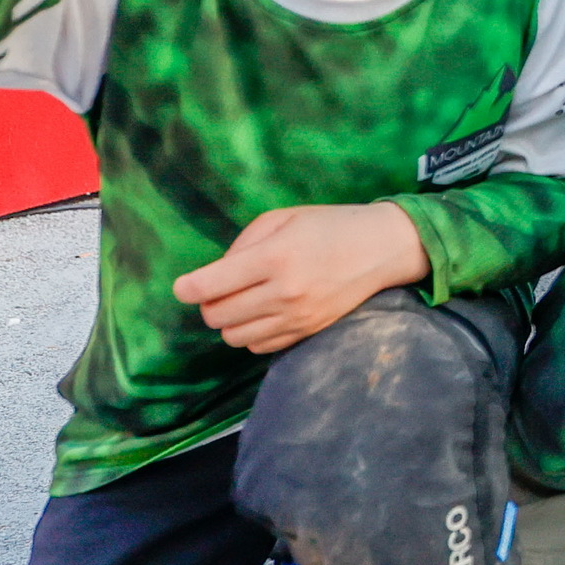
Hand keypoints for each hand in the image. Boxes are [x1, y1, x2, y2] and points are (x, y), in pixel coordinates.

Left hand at [174, 204, 428, 355]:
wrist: (382, 249)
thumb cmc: (329, 225)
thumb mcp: (282, 218)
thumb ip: (243, 244)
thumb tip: (214, 274)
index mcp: (275, 257)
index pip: (211, 285)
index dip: (187, 288)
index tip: (183, 287)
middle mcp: (284, 292)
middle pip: (217, 316)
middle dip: (209, 303)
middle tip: (219, 288)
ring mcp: (297, 317)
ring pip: (234, 337)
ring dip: (229, 321)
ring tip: (242, 301)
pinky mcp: (307, 332)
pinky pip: (259, 346)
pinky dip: (251, 333)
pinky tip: (261, 313)